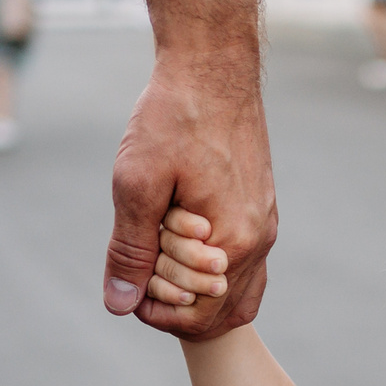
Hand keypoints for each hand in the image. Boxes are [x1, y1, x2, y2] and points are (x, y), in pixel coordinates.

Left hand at [102, 51, 275, 338]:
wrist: (212, 66)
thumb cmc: (171, 118)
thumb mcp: (136, 185)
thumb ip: (129, 250)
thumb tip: (120, 306)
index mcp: (233, 242)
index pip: (197, 318)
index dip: (153, 310)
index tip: (128, 278)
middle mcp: (258, 241)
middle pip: (218, 313)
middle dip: (173, 300)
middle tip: (142, 258)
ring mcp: (265, 226)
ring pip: (235, 293)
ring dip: (195, 288)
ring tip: (160, 255)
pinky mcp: (261, 209)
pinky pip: (245, 265)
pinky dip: (213, 269)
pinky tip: (182, 242)